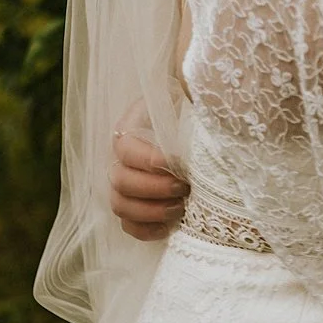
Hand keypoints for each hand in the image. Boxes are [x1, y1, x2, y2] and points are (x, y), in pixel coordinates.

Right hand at [110, 100, 188, 240]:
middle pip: (120, 180)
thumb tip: (194, 93)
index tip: (176, 162)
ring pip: (120, 204)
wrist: (202, 122)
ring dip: (150, 211)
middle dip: (153, 188)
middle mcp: (123, 156)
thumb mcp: (192, 96)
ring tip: (181, 207)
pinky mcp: (136, 203)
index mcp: (132, 127)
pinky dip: (144, 230)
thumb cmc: (197, 107)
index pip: (125, 148)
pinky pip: (128, 224)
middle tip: (184, 187)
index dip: (147, 159)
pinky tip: (168, 227)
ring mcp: (126, 181)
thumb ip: (190, 95)